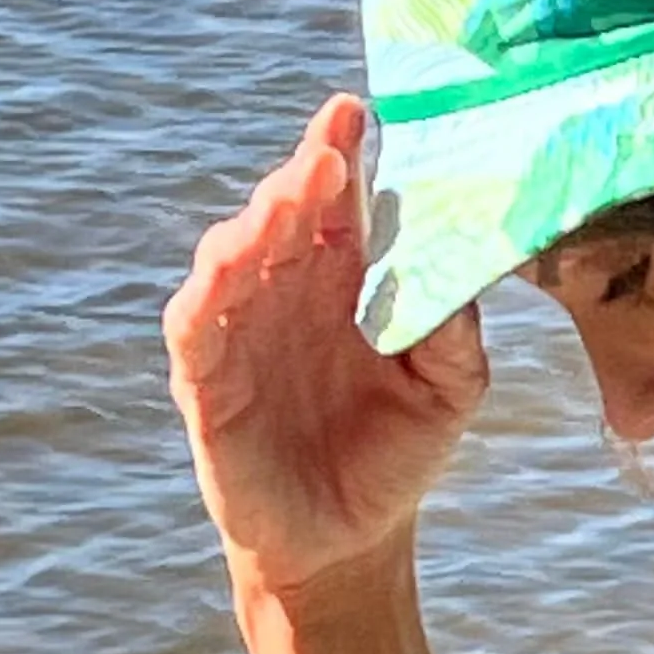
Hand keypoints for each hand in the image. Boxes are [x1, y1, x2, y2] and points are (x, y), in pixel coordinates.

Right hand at [163, 90, 488, 606]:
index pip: (339, 197)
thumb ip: (456, 332)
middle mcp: (287, 287)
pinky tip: (223, 269)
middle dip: (303, 177)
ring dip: (255, 223)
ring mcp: (242, 329)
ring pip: (233, 254)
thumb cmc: (399, 452)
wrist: (350, 542)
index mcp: (345, 276)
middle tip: (330, 151)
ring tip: (286, 201)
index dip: (340, 151)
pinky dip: (204, 295)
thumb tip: (458, 266)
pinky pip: (195, 327)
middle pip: (284, 211)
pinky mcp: (206, 382)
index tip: (356, 110)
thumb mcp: (450, 390)